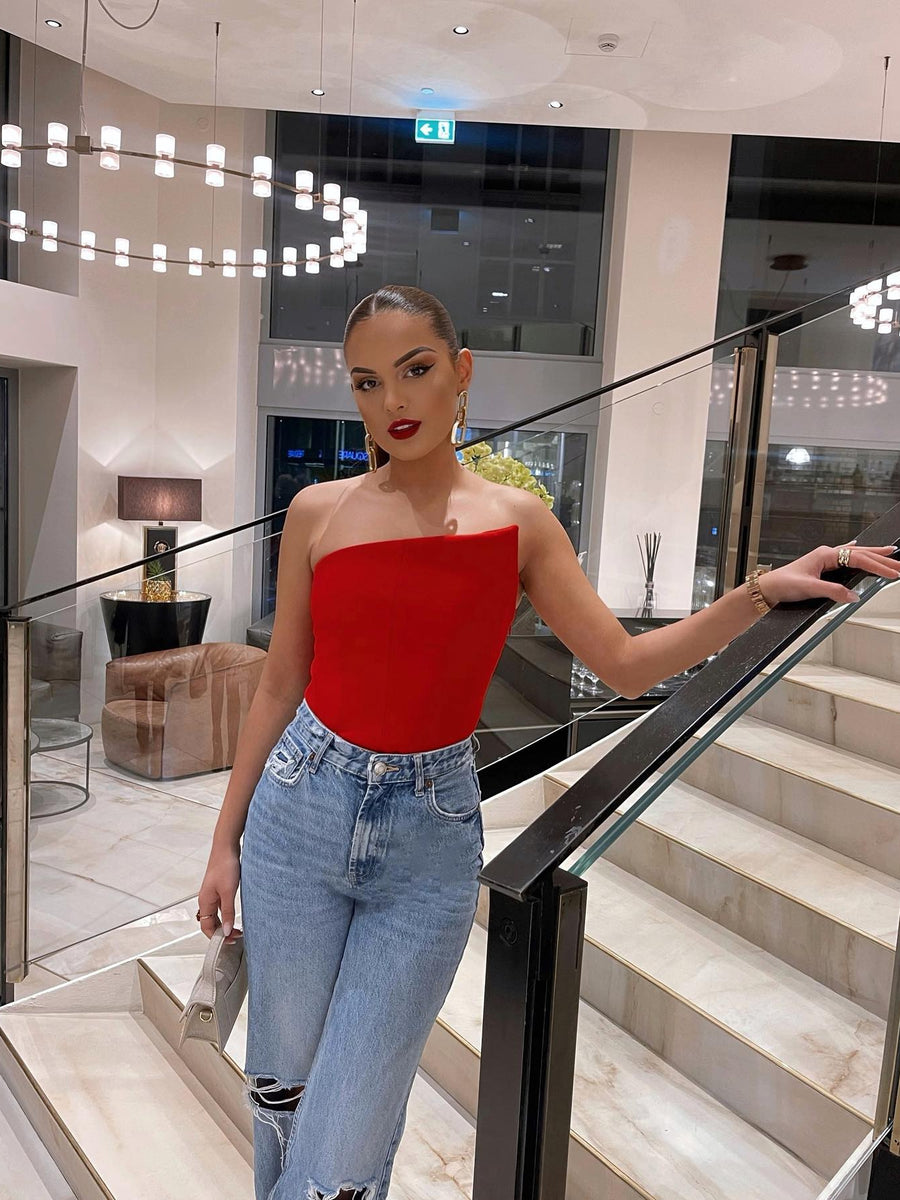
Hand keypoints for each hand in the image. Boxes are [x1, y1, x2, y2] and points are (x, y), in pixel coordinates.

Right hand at [197, 844, 242, 943]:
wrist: (226, 846)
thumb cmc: (225, 865)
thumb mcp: (228, 892)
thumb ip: (227, 912)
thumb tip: (226, 931)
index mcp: (205, 901)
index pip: (206, 927)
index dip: (217, 937)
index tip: (230, 941)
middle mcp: (207, 898)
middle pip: (211, 922)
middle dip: (222, 932)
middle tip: (237, 937)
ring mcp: (212, 893)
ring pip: (216, 915)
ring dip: (225, 923)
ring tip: (237, 928)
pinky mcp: (219, 888)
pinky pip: (221, 906)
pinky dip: (227, 913)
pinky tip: (235, 914)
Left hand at [759, 542, 899, 607]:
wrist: (768, 588)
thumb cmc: (784, 584)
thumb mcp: (809, 588)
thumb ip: (832, 591)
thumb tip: (853, 596)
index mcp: (825, 555)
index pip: (857, 559)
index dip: (877, 566)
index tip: (892, 573)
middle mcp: (826, 554)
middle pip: (860, 554)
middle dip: (882, 559)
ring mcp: (824, 558)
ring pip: (854, 553)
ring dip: (872, 554)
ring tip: (890, 553)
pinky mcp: (822, 566)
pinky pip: (844, 556)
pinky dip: (856, 552)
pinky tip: (857, 546)